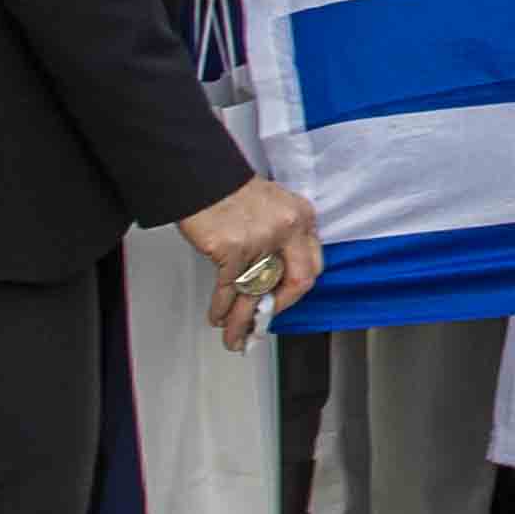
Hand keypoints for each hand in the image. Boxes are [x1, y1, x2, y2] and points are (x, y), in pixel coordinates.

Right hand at [174, 174, 320, 345]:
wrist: (202, 177)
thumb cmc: (231, 192)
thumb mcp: (273, 208)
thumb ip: (282, 237)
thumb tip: (274, 276)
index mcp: (301, 218)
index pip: (313, 264)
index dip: (296, 289)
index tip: (282, 302)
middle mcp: (288, 229)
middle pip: (295, 283)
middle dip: (277, 309)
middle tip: (261, 323)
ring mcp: (262, 240)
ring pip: (256, 292)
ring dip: (242, 319)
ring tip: (235, 336)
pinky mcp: (233, 249)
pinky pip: (229, 289)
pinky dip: (221, 307)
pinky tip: (217, 316)